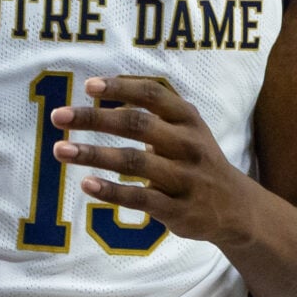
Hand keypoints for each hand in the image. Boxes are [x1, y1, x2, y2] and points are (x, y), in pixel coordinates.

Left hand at [53, 76, 256, 246]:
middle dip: (94, 118)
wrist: (237, 208)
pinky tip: (87, 185)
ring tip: (61, 150)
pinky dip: (112, 191)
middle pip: (137, 124)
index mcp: (188, 120)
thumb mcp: (187, 129)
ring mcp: (184, 178)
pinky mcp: (179, 209)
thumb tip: (102, 93)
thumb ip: (153, 113)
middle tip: (59, 116)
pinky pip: (140, 198)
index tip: (88, 86)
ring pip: (134, 162)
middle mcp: (188, 145)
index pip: (152, 95)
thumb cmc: (197, 162)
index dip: (120, 88)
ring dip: (94, 154)